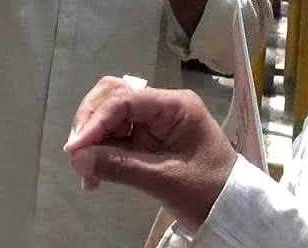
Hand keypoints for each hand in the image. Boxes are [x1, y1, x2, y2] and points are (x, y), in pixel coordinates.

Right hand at [64, 77, 237, 229]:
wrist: (232, 209)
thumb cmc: (208, 190)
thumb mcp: (165, 180)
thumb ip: (121, 166)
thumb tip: (78, 157)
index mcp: (175, 106)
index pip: (125, 100)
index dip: (95, 121)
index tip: (74, 149)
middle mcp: (163, 106)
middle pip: (113, 97)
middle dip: (90, 124)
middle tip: (77, 158)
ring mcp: (155, 122)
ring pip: (111, 114)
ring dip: (92, 138)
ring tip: (85, 170)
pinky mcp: (148, 139)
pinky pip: (116, 135)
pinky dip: (101, 150)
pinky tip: (94, 172)